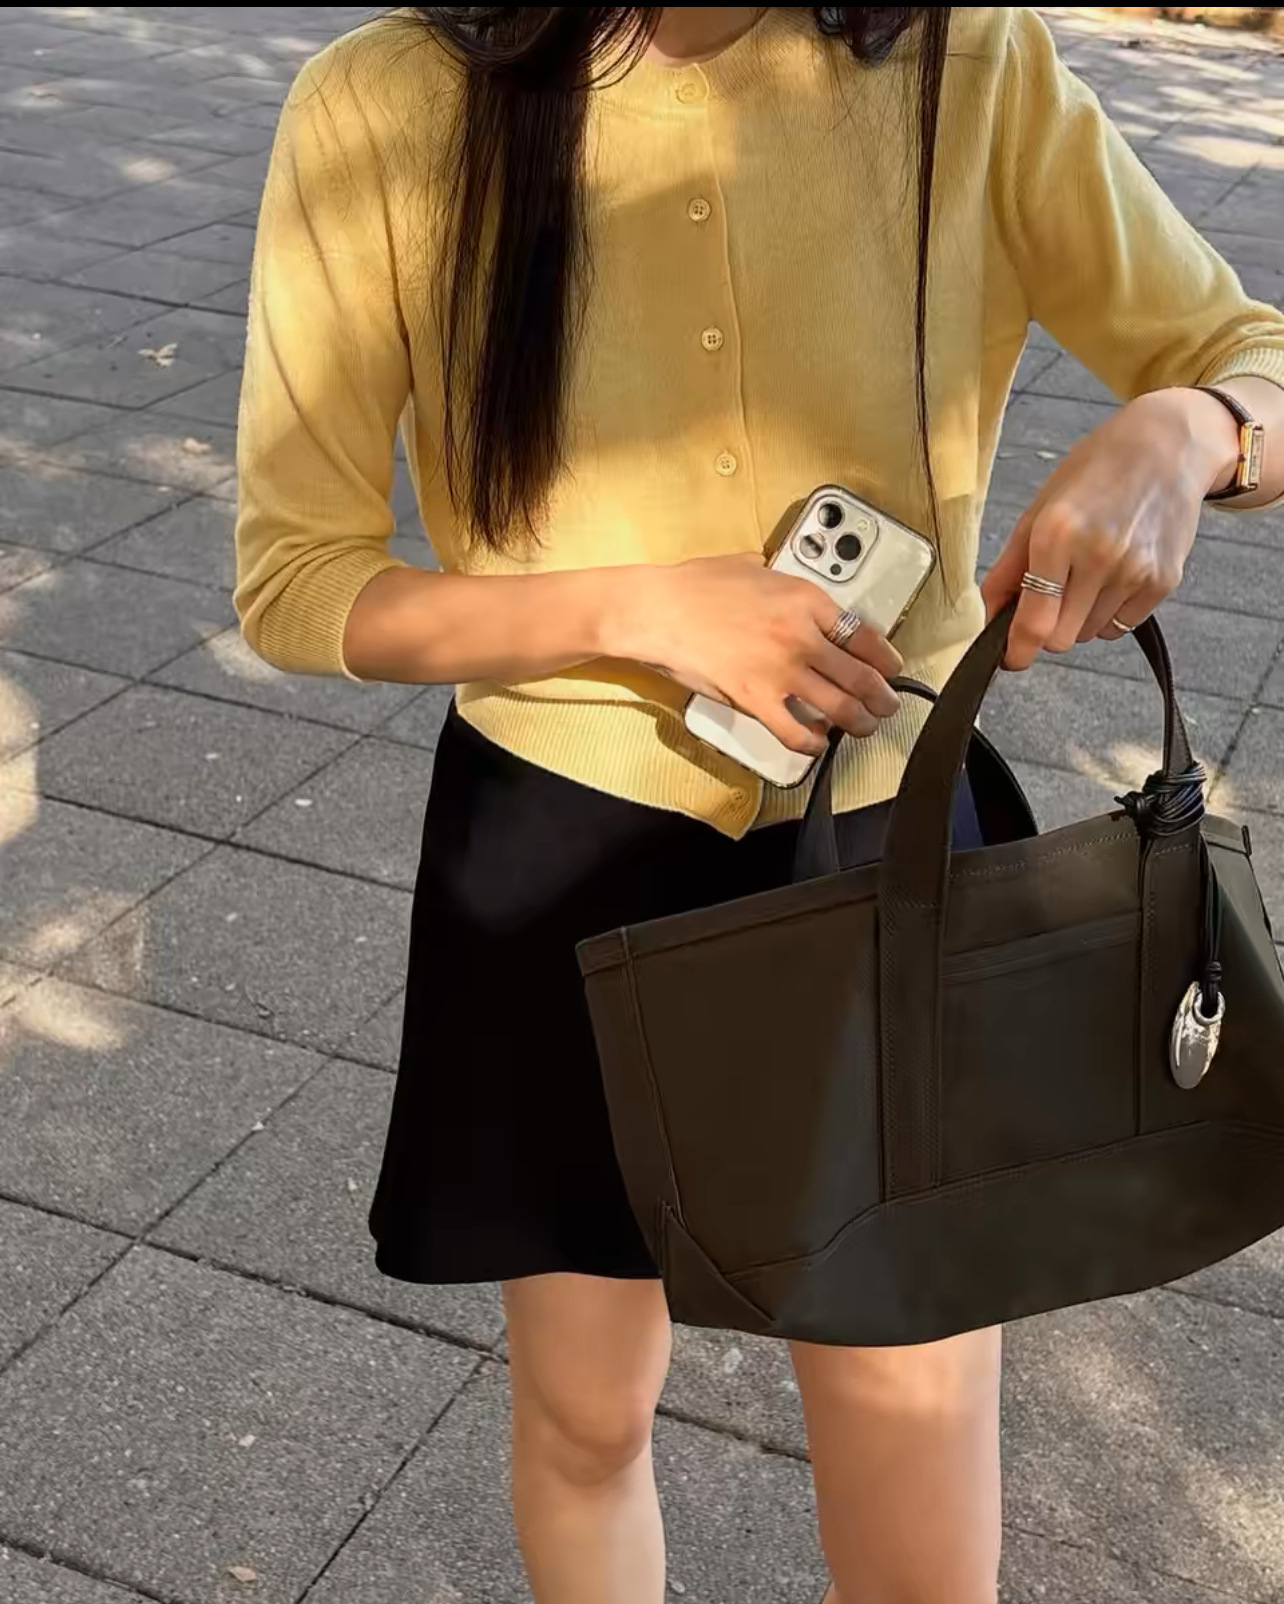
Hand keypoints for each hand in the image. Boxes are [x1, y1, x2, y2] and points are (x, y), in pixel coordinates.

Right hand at [620, 553, 902, 756]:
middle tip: (886, 705)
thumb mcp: (752, 566)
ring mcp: (781, 671)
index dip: (887, 660)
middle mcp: (803, 636)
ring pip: (842, 709)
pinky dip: (812, 743)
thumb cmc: (696, 586)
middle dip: (883, 698)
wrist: (658, 609)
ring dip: (860, 723)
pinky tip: (815, 743)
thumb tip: (784, 582)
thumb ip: (780, 578)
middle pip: (863, 677)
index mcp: (807, 600)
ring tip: (862, 727)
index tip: (891, 668)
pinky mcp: (755, 699)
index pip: (866, 636)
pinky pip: (797, 732)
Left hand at [981, 387, 1240, 669]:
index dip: (1018, 650)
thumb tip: (988, 615)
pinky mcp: (1165, 581)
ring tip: (1086, 573)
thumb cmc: (1095, 471)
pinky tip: (1113, 575)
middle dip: (1046, 629)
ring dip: (1078, 618)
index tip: (1011, 659)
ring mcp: (1136, 572)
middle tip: (1048, 600)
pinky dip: (1109, 612)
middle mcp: (1099, 557)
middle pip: (1061, 639)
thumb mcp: (1039, 509)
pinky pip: (1121, 625)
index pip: (1035, 622)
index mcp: (1058, 535)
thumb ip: (1009, 567)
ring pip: (1089, 634)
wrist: (1167, 447)